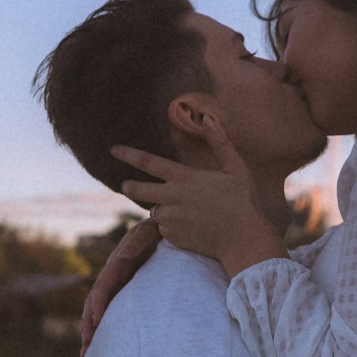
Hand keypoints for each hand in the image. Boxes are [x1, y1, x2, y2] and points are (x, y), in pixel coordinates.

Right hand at [80, 217, 160, 356]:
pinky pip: (110, 313)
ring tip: (87, 354)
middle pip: (94, 302)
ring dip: (92, 332)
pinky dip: (104, 329)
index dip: (98, 303)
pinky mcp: (124, 294)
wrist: (164, 233)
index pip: (103, 285)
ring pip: (98, 311)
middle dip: (89, 324)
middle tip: (87, 345)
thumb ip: (137, 242)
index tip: (97, 321)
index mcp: (117, 264)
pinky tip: (102, 347)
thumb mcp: (149, 232)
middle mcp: (112, 277)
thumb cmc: (158, 232)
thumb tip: (122, 255)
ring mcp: (117, 287)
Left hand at [112, 116, 285, 276]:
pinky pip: (165, 229)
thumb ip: (220, 143)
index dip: (128, 154)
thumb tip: (208, 118)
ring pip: (155, 210)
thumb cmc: (243, 201)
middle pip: (138, 189)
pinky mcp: (172, 236)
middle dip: (129, 186)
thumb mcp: (235, 168)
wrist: (243, 238)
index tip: (113, 149)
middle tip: (126, 185)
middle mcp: (172, 197)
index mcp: (185, 178)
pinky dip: (172, 227)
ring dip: (162, 208)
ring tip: (186, 211)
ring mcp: (171, 218)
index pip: (149, 162)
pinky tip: (191, 227)